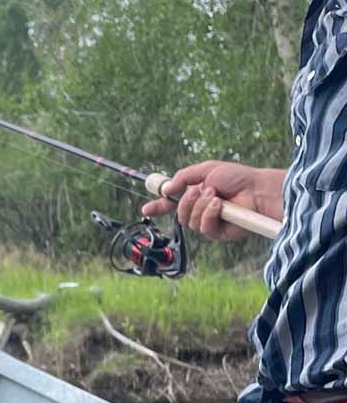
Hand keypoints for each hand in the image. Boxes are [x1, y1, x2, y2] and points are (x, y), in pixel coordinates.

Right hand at [140, 160, 283, 241]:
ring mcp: (209, 222)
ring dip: (200, 206)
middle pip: (178, 214)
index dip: (158, 207)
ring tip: (216, 196)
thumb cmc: (237, 177)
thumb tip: (166, 189)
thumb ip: (183, 177)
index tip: (145, 209)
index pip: (172, 204)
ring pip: (189, 222)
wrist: (257, 189)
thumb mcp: (207, 169)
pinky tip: (220, 206)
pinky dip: (209, 215)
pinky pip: (203, 228)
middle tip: (198, 191)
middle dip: (185, 202)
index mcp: (195, 195)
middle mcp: (200, 210)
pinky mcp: (219, 233)